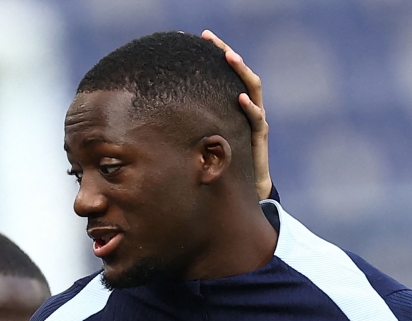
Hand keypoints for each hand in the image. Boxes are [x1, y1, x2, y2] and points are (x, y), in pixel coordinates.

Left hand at [202, 30, 272, 199]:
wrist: (242, 190)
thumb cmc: (219, 165)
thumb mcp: (200, 139)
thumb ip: (187, 125)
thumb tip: (152, 114)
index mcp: (233, 106)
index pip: (226, 74)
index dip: (216, 54)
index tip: (201, 38)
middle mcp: (247, 108)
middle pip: (240, 74)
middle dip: (227, 54)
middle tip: (212, 39)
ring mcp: (256, 121)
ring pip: (253, 90)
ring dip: (241, 72)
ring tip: (229, 57)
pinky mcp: (259, 138)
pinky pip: (257, 119)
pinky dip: (250, 107)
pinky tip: (240, 99)